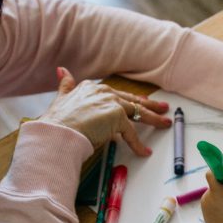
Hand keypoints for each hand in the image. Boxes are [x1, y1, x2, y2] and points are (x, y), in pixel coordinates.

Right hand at [38, 67, 170, 152]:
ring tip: (165, 124)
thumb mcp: (60, 99)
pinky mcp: (117, 116)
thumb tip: (62, 70)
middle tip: (163, 108)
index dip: (130, 99)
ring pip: (138, 112)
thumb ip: (65, 85)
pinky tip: (144, 151)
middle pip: (132, 100)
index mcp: (91, 87)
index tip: (142, 101)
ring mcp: (111, 102)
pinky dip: (138, 144)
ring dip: (154, 119)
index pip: (117, 94)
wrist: (57, 133)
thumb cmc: (57, 122)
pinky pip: (131, 133)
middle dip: (150, 105)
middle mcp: (103, 91)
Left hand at [201, 170, 222, 222]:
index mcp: (217, 194)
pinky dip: (218, 199)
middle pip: (214, 182)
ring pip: (213, 190)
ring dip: (221, 193)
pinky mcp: (203, 208)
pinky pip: (211, 197)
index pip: (211, 174)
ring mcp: (204, 202)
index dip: (219, 171)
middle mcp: (207, 196)